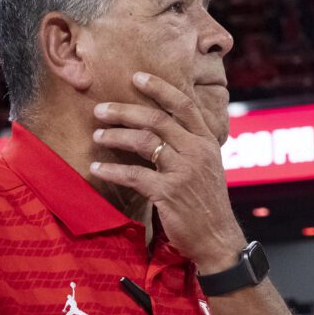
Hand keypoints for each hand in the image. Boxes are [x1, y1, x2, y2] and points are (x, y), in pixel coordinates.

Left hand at [90, 72, 245, 272]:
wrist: (216, 238)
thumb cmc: (205, 201)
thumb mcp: (204, 166)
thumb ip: (187, 145)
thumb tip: (158, 126)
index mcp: (207, 141)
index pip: (183, 105)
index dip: (159, 88)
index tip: (136, 77)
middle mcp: (197, 151)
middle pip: (156, 119)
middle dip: (124, 111)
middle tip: (100, 109)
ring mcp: (184, 171)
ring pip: (144, 142)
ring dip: (116, 136)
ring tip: (97, 135)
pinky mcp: (169, 193)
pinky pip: (134, 175)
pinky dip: (112, 170)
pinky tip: (97, 167)